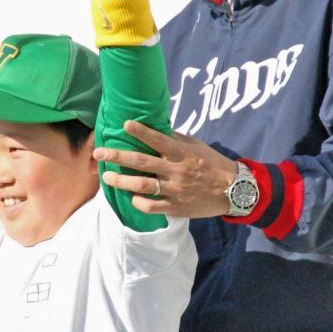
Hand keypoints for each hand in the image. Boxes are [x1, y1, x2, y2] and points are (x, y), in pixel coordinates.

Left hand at [93, 121, 238, 217]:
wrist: (233, 190)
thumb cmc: (212, 164)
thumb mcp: (197, 146)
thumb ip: (176, 139)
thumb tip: (156, 128)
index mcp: (181, 152)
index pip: (158, 139)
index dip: (141, 132)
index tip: (125, 125)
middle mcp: (176, 170)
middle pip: (142, 162)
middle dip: (118, 157)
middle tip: (99, 154)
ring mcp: (175, 189)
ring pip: (143, 185)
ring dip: (121, 181)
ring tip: (106, 177)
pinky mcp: (176, 207)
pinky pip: (152, 206)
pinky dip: (139, 202)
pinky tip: (130, 198)